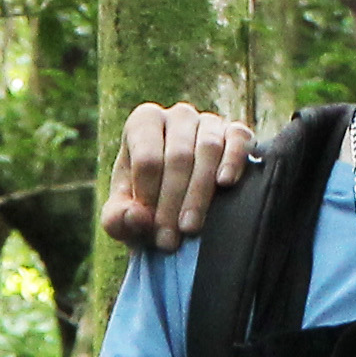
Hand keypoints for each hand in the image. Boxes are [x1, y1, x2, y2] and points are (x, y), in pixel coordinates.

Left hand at [99, 102, 259, 249]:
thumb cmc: (146, 205)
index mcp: (143, 123)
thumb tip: (137, 216)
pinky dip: (233, 160)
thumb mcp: (122, 216)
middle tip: (169, 240)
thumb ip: (117, 219)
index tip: (149, 228)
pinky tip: (225, 183)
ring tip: (190, 228)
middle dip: (172, 202)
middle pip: (178, 157)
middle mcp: (177, 116)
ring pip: (208, 150)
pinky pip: (238, 140)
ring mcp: (209, 121)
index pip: (147, 158)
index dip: (148, 195)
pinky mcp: (237, 133)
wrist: (180, 205)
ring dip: (199, 193)